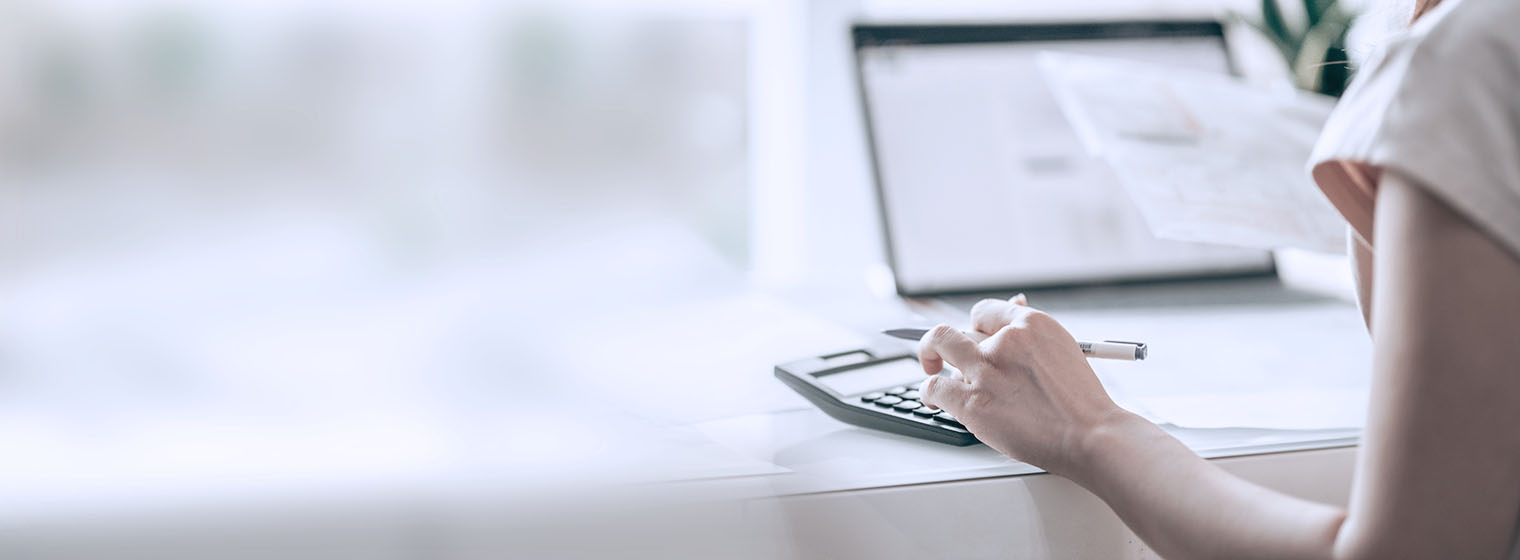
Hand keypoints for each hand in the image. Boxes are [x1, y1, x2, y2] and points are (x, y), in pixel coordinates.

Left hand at [916, 294, 1126, 473]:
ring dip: (935, 362)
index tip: (970, 337)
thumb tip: (1014, 302)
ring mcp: (986, 371)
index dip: (974, 326)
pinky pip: (933, 386)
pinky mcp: (972, 402)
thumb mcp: (1064, 350)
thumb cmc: (1081, 401)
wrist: (1091, 436)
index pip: (984, 312)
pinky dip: (928, 393)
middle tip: (942, 355)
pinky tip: (934, 400)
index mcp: (1031, 324)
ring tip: (937, 373)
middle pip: (958, 329)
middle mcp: (1005, 341)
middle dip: (947, 342)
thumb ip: (1032, 333)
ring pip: (939, 348)